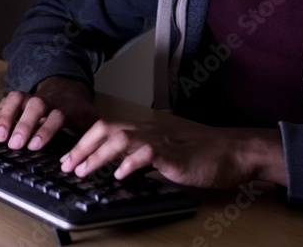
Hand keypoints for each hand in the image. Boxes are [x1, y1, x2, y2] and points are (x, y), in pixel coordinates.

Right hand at [0, 77, 98, 150]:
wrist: (69, 88)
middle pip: (36, 105)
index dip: (45, 130)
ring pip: (18, 98)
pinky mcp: (22, 97)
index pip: (57, 115)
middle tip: (14, 145)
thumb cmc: (78, 112)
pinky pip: (8, 100)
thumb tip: (81, 162)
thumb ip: (88, 139)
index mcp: (68, 107)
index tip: (34, 146)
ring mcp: (33, 96)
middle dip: (23, 125)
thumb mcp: (90, 123)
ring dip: (6, 116)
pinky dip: (0, 113)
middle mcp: (49, 100)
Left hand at [59, 119, 286, 188]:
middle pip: (105, 129)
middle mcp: (148, 130)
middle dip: (82, 147)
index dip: (84, 142)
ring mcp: (161, 140)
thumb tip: (117, 168)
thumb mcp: (164, 153)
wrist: (235, 151)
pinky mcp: (175, 155)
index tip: (68, 158)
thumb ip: (142, 156)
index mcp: (144, 130)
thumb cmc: (202, 153)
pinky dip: (131, 163)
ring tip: (83, 170)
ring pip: (121, 139)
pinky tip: (120, 174)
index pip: (105, 128)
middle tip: (67, 166)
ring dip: (98, 155)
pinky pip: (148, 154)